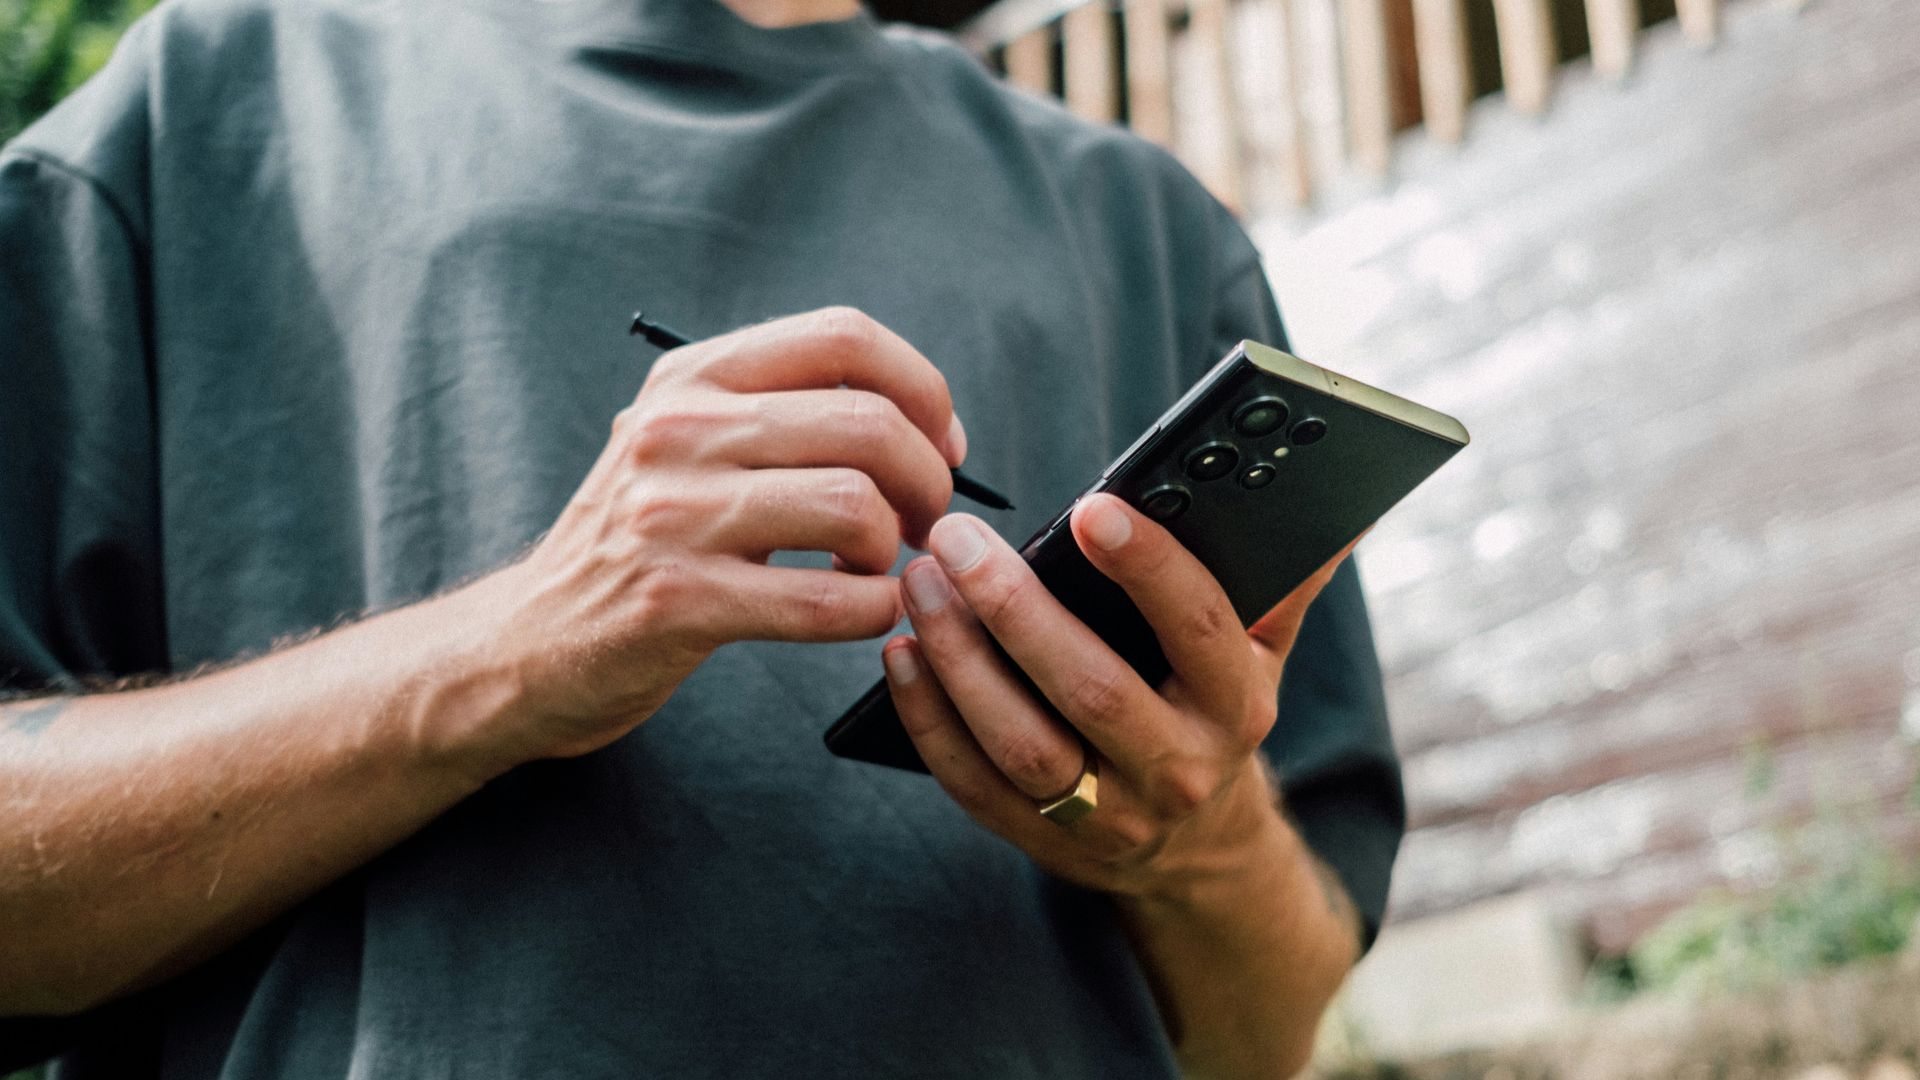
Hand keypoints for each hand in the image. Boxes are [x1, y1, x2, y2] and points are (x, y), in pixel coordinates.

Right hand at [477, 307, 962, 763]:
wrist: (527, 643)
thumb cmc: (643, 546)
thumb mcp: (690, 447)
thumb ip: (787, 415)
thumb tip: (930, 423)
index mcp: (692, 378)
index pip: (844, 336)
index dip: (922, 389)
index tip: (942, 446)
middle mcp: (676, 431)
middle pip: (867, 423)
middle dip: (928, 481)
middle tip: (924, 524)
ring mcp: (670, 515)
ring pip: (854, 506)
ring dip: (894, 550)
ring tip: (877, 569)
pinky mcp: (676, 601)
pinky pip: (826, 600)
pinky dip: (873, 610)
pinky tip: (863, 613)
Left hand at [880, 495, 1353, 900]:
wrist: (1195, 847)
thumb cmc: (1210, 708)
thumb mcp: (1260, 651)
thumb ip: (1283, 577)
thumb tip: (1342, 506)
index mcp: (1238, 704)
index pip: (1200, 629)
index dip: (1150, 568)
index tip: (1093, 508)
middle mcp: (1179, 768)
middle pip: (1092, 690)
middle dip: (1016, 610)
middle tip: (956, 539)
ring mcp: (1109, 817)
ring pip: (1023, 742)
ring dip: (960, 661)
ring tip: (919, 585)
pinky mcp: (1045, 843)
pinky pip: (974, 783)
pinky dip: (929, 719)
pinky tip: (900, 655)